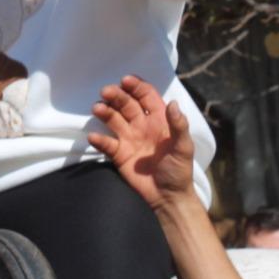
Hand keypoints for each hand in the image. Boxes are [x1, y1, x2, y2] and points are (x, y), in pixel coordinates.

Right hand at [89, 75, 196, 212]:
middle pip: (126, 104)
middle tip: (106, 91)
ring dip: (105, 112)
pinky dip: (99, 140)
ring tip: (97, 108)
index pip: (146, 96)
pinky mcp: (118, 154)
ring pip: (114, 119)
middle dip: (117, 96)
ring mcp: (128, 139)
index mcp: (159, 119)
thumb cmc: (179, 170)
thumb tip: (173, 103)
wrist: (168, 197)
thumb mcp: (184, 147)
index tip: (126, 80)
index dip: (136, 86)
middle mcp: (141, 125)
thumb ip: (179, 125)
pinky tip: (93, 137)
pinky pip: (106, 144)